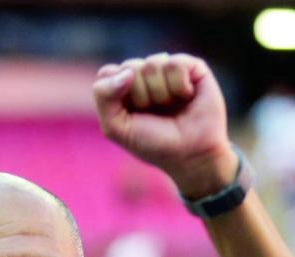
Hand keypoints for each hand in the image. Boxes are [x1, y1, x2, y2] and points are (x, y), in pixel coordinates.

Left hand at [92, 53, 236, 198]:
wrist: (190, 154)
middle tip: (153, 114)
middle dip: (140, 96)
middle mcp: (144, 75)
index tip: (130, 115)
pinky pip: (175, 64)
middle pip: (129, 67)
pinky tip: (186, 97)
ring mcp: (167, 69)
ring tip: (170, 107)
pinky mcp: (191, 66)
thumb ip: (104, 96)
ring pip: (152, 64)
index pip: (107, 74)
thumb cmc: (153, 143)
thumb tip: (126, 71)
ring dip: (160, 95)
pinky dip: (179, 86)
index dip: (116, 93)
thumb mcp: (117, 128)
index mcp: (123, 89)